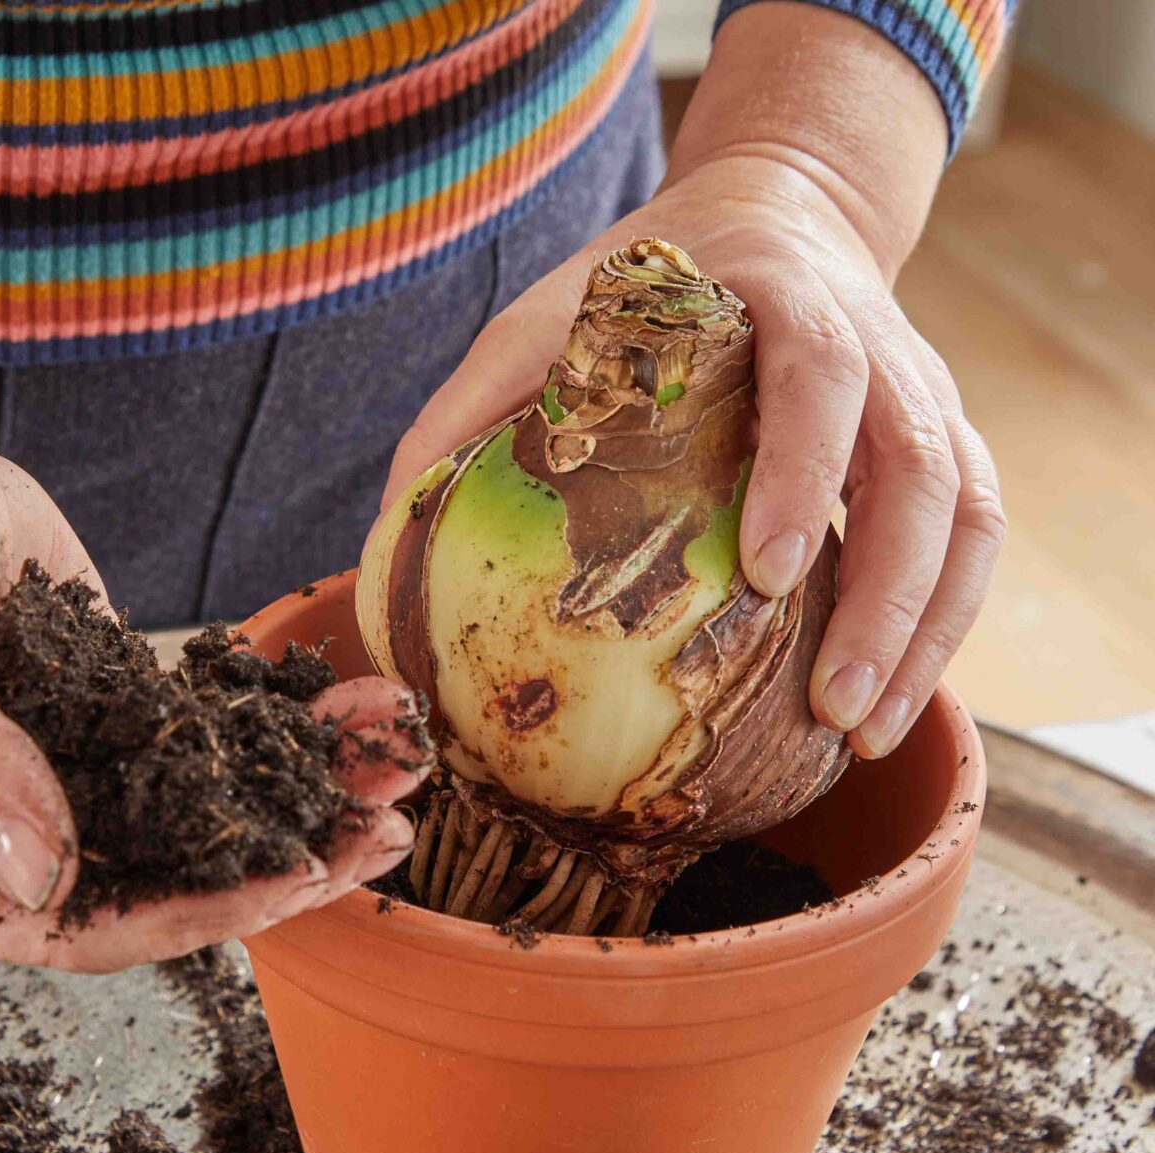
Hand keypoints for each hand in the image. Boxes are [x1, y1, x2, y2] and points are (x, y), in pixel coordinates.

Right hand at [0, 382, 423, 971]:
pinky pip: (199, 746)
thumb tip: (44, 874)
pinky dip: (279, 732)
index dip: (171, 917)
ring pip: (186, 825)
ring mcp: (56, 785)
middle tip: (375, 841)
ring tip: (396, 777)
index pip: (53, 928)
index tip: (274, 885)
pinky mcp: (107, 724)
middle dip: (264, 873)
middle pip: (142, 892)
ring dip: (293, 805)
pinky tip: (358, 715)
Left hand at [384, 8, 1003, 761]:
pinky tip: (883, 709)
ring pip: (967, 516)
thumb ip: (470, 404)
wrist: (775, 213)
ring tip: (861, 732)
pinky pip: (972, 540)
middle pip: (923, 468)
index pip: (823, 375)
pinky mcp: (943, 445)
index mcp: (787, 299)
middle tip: (832, 700)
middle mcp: (884, 347)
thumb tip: (389, 519)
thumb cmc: (641, 284)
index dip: (805, 470)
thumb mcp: (545, 314)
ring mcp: (927, 398)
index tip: (771, 571)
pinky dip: (940, 625)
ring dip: (926, 629)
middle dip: (888, 591)